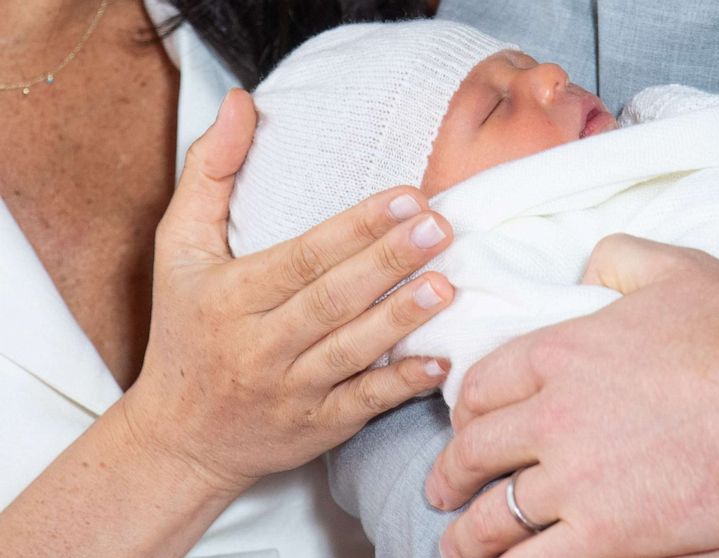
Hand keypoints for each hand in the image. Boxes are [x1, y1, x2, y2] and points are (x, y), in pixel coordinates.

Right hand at [123, 89, 455, 492]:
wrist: (179, 438)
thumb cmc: (185, 330)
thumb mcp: (177, 249)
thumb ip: (209, 172)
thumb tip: (242, 101)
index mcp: (230, 297)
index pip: (301, 258)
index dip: (355, 227)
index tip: (406, 196)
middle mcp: (259, 346)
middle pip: (331, 299)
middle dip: (388, 261)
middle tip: (440, 226)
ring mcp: (291, 391)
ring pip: (351, 351)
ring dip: (400, 318)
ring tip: (446, 284)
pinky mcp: (318, 427)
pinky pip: (363, 404)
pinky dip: (401, 385)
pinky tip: (440, 361)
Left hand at [426, 234, 718, 556]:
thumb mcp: (675, 269)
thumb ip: (617, 258)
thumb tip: (588, 265)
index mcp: (559, 353)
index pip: (482, 385)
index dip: (465, 410)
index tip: (463, 424)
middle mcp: (551, 417)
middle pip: (474, 452)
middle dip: (450, 474)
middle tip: (442, 487)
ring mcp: (574, 481)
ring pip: (494, 517)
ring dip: (466, 535)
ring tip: (456, 544)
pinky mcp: (606, 535)